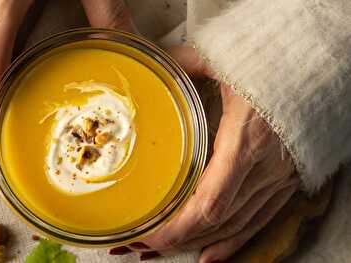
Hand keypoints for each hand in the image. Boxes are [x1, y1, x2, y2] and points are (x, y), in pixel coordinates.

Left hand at [110, 46, 298, 261]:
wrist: (321, 69)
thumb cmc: (273, 65)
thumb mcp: (227, 60)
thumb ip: (187, 64)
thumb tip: (155, 62)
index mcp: (244, 141)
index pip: (210, 202)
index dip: (179, 226)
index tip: (149, 234)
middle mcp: (263, 168)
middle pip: (217, 220)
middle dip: (178, 237)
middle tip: (143, 244)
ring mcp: (278, 179)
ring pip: (236, 225)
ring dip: (199, 242)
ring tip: (167, 250)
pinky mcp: (287, 182)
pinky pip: (259, 220)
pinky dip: (234, 241)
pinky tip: (209, 255)